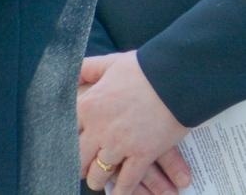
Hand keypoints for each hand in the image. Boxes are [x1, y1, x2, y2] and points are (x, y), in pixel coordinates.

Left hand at [77, 52, 191, 192]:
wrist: (181, 74)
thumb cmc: (147, 66)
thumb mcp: (113, 63)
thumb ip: (89, 68)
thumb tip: (71, 70)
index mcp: (88, 106)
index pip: (65, 134)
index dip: (67, 142)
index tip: (71, 145)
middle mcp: (98, 129)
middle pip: (77, 160)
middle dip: (79, 165)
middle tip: (84, 166)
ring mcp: (119, 144)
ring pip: (98, 174)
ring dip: (98, 179)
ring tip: (100, 180)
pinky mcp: (142, 154)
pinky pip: (127, 181)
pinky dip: (122, 191)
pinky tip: (120, 194)